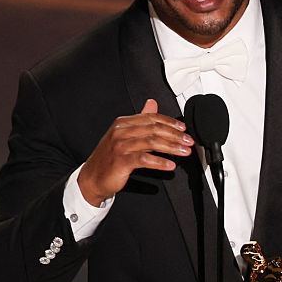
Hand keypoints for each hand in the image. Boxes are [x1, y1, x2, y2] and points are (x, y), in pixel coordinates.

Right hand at [77, 99, 193, 205]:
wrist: (92, 178)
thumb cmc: (109, 158)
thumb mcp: (124, 135)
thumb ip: (140, 120)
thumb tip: (152, 103)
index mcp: (123, 123)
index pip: (151, 118)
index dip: (170, 122)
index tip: (183, 129)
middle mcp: (121, 132)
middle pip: (154, 129)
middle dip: (175, 135)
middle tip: (189, 141)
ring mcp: (120, 146)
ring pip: (151, 142)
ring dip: (172, 147)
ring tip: (184, 152)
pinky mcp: (121, 161)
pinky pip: (144, 159)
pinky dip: (159, 162)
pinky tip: (170, 165)